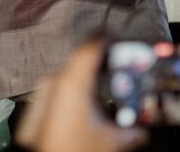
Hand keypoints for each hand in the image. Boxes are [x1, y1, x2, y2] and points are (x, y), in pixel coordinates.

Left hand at [16, 41, 147, 151]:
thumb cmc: (71, 150)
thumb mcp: (111, 141)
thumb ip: (132, 131)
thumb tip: (141, 132)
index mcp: (73, 82)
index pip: (92, 45)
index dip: (108, 38)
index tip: (120, 39)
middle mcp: (55, 81)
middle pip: (83, 60)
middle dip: (103, 63)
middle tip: (120, 68)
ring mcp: (44, 91)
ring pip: (71, 75)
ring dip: (89, 78)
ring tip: (106, 88)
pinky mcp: (38, 103)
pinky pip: (60, 88)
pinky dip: (76, 90)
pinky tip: (88, 104)